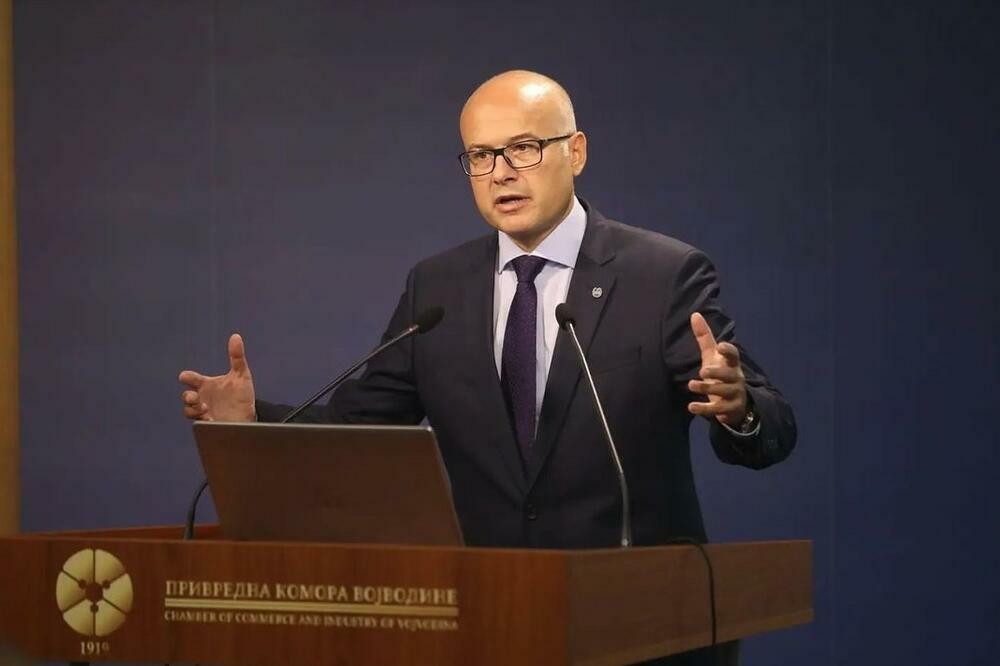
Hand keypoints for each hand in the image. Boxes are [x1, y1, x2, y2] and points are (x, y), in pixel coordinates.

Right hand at [178, 333, 255, 421]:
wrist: (249, 416)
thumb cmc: (241, 395)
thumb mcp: (241, 375)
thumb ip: (237, 357)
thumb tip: (236, 336)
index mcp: (206, 385)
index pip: (192, 379)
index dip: (187, 377)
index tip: (185, 377)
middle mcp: (201, 398)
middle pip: (186, 397)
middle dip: (188, 397)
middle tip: (195, 397)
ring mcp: (203, 412)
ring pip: (189, 411)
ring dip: (193, 410)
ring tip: (204, 409)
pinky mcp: (208, 425)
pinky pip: (199, 425)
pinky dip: (202, 422)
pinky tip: (210, 420)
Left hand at [687, 312, 746, 426]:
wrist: (735, 404)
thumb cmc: (721, 374)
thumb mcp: (712, 356)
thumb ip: (704, 337)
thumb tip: (694, 314)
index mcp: (731, 364)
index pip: (734, 355)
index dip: (728, 351)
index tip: (720, 346)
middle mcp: (735, 379)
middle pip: (730, 375)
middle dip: (717, 373)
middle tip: (702, 371)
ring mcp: (734, 395)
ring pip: (723, 392)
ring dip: (707, 389)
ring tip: (691, 385)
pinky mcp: (728, 410)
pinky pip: (717, 410)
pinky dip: (704, 409)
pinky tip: (691, 407)